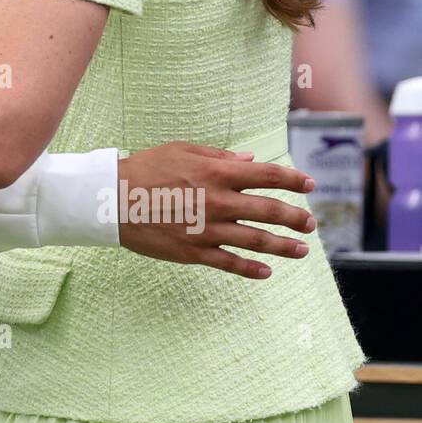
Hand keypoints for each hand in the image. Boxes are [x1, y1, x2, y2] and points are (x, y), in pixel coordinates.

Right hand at [120, 142, 316, 278]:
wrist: (112, 199)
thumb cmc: (146, 168)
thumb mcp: (182, 151)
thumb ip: (219, 156)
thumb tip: (249, 161)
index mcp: (217, 172)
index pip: (267, 175)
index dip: (293, 179)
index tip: (309, 185)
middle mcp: (218, 201)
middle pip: (269, 210)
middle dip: (295, 217)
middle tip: (310, 223)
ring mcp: (207, 228)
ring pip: (256, 240)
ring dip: (283, 246)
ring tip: (301, 250)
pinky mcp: (193, 251)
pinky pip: (229, 263)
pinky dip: (250, 269)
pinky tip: (265, 272)